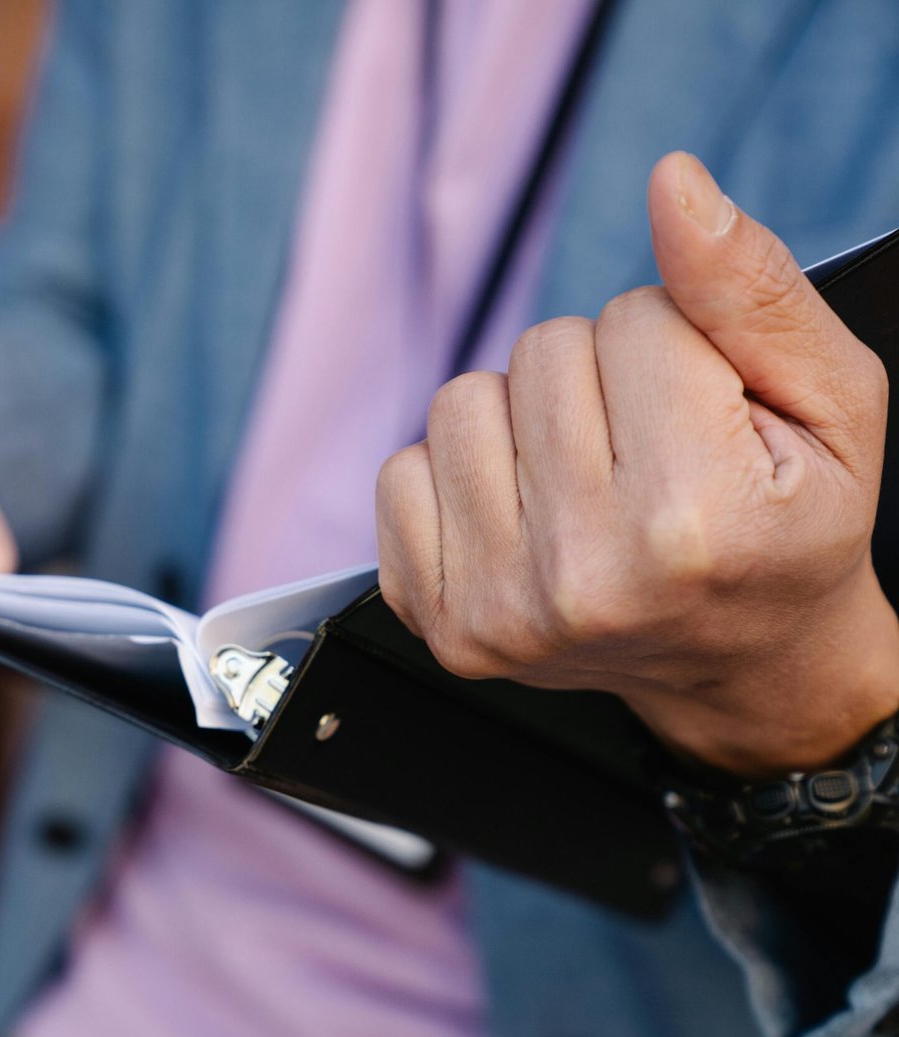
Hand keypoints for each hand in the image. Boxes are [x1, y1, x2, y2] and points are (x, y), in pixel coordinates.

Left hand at [376, 152, 898, 776]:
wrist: (742, 661)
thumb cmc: (789, 526)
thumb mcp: (830, 403)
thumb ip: (752, 289)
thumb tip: (671, 182)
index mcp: (691, 524)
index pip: (634, 320)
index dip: (676, 348)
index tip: (705, 419)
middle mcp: (583, 576)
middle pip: (540, 351)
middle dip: (597, 377)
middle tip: (647, 455)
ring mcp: (498, 609)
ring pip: (461, 402)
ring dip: (521, 420)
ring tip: (586, 482)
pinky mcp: (438, 621)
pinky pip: (399, 471)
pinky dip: (458, 476)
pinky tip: (525, 519)